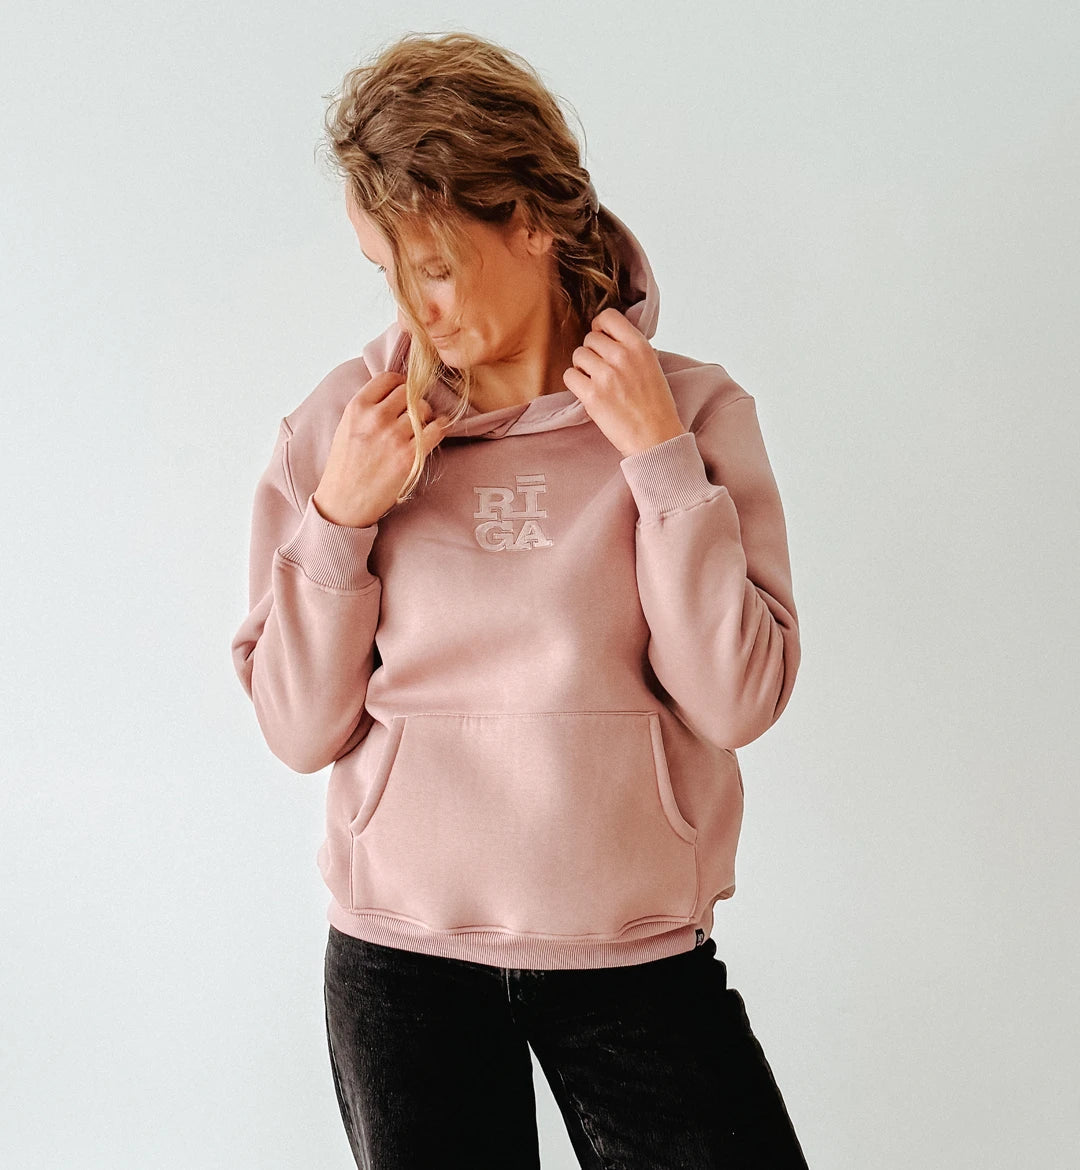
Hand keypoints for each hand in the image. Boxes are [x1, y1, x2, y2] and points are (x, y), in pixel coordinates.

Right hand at [312, 371, 449, 527]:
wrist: (344, 503)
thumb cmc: (345, 467)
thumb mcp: (347, 427)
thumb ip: (368, 408)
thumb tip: (395, 392)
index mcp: (357, 407)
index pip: (389, 378)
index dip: (400, 385)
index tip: (403, 395)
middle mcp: (376, 418)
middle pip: (409, 392)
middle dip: (413, 401)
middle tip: (412, 416)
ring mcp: (394, 436)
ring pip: (424, 409)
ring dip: (426, 417)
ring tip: (419, 429)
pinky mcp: (410, 456)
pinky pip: (437, 430)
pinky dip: (440, 429)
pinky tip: (434, 433)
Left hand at [561, 308, 686, 457]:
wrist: (656, 437)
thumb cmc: (656, 405)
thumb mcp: (652, 365)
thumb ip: (631, 348)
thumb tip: (609, 336)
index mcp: (639, 346)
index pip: (608, 316)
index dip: (600, 327)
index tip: (602, 339)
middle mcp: (621, 356)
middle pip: (590, 338)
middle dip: (592, 352)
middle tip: (602, 370)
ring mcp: (605, 375)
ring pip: (578, 355)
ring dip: (583, 368)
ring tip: (597, 382)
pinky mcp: (591, 395)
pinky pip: (570, 376)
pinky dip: (576, 384)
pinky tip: (588, 392)